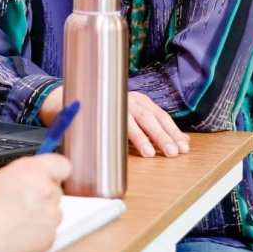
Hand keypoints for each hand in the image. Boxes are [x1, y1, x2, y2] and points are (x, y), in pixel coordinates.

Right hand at [0, 154, 69, 251]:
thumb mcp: (2, 175)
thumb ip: (26, 173)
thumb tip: (37, 174)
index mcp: (35, 171)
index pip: (63, 165)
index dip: (55, 171)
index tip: (49, 175)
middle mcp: (48, 191)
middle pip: (56, 189)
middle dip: (44, 194)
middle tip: (25, 199)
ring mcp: (51, 216)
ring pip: (53, 211)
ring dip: (42, 213)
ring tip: (18, 217)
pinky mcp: (50, 237)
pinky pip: (49, 230)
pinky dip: (38, 231)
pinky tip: (20, 229)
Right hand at [42, 85, 188, 156]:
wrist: (67, 102)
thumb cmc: (103, 115)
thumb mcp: (129, 119)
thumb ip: (150, 129)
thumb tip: (180, 141)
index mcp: (138, 100)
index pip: (161, 115)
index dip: (174, 130)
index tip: (185, 146)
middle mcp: (128, 98)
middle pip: (151, 117)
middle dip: (165, 135)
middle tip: (176, 152)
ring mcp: (114, 101)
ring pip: (136, 119)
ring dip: (148, 137)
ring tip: (155, 153)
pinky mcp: (101, 106)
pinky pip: (118, 122)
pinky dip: (130, 137)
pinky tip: (139, 149)